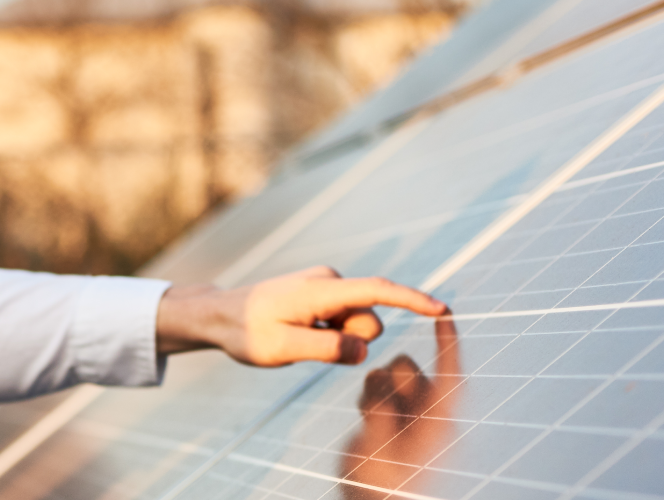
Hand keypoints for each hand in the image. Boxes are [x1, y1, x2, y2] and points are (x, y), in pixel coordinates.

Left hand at [154, 266, 447, 366]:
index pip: (377, 292)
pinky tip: (299, 333)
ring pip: (357, 326)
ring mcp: (327, 288)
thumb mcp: (281, 348)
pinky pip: (344, 324)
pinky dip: (331, 335)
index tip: (442, 309)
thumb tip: (363, 349)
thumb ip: (325, 348)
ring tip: (298, 338)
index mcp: (321, 290)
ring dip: (338, 340)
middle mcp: (329, 281)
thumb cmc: (246, 332)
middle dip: (352, 342)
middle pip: (369, 322)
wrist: (221, 314)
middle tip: (307, 345)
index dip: (412, 301)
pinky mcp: (324, 296)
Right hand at [341, 316, 460, 497]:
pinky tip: (366, 422)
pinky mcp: (390, 419)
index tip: (445, 313)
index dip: (449, 342)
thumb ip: (381, 414)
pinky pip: (377, 390)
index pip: (450, 373)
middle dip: (390, 377)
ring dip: (375, 388)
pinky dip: (368, 398)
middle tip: (376, 407)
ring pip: (389, 375)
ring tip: (369, 419)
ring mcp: (408, 415)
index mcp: (437, 420)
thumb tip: (379, 383)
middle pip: (409, 368)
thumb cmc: (385, 485)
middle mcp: (425, 413)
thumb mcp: (381, 449)